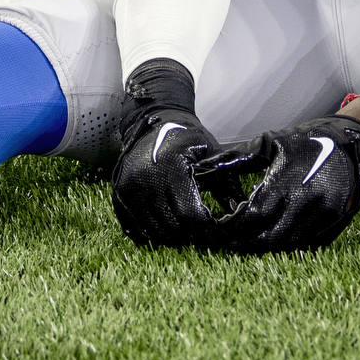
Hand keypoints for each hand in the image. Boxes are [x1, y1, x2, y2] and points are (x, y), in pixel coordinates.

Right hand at [110, 59, 239, 247]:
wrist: (154, 121)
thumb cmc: (188, 138)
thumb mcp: (211, 155)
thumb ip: (226, 184)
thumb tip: (240, 213)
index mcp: (172, 167)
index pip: (190, 214)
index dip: (206, 231)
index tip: (216, 238)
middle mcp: (146, 178)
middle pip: (172, 227)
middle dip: (190, 235)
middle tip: (201, 233)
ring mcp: (129, 187)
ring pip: (154, 230)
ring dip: (171, 235)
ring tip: (184, 230)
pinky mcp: (119, 193)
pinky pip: (135, 227)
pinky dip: (151, 232)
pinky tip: (165, 227)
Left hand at [196, 115, 359, 254]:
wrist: (355, 142)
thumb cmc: (308, 139)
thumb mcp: (269, 143)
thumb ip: (234, 159)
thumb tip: (201, 168)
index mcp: (286, 183)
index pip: (250, 217)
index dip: (230, 225)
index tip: (216, 225)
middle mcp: (306, 204)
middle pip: (265, 238)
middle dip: (241, 242)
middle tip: (224, 240)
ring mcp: (322, 218)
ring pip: (284, 247)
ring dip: (262, 247)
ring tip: (244, 241)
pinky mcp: (333, 226)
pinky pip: (304, 246)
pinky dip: (285, 246)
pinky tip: (272, 238)